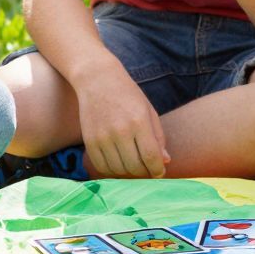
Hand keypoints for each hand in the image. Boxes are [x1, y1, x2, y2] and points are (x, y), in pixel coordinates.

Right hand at [74, 63, 169, 178]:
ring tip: (133, 166)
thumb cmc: (128, 95)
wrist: (97, 79)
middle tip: (147, 170)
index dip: (157, 170)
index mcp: (139, 121)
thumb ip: (158, 137)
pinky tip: (118, 164)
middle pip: (135, 167)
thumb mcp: (148, 111)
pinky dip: (112, 171)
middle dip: (144, 173)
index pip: (151, 156)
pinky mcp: (89, 141)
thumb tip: (164, 162)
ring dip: (128, 173)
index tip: (159, 173)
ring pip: (118, 170)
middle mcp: (120, 130)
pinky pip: (101, 167)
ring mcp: (102, 137)